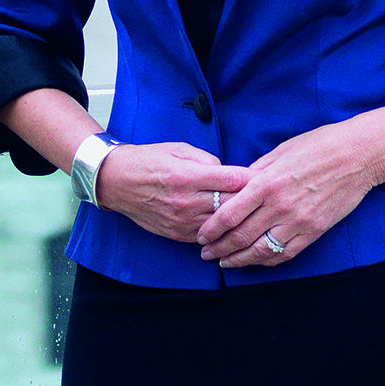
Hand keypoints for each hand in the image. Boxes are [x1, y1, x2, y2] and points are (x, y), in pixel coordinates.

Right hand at [99, 139, 253, 244]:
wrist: (117, 182)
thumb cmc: (148, 161)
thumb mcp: (178, 149)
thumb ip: (208, 160)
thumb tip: (229, 172)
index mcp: (186, 176)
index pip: (231, 179)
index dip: (252, 178)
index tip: (266, 177)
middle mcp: (185, 201)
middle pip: (230, 204)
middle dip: (250, 200)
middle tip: (266, 196)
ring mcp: (181, 221)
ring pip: (221, 224)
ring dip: (237, 219)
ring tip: (253, 213)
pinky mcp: (176, 234)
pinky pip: (207, 236)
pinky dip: (220, 230)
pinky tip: (230, 225)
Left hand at [197, 114, 384, 271]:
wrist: (358, 155)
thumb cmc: (319, 145)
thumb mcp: (281, 151)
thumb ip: (256, 171)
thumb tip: (236, 184)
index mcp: (267, 182)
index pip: (229, 213)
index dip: (211, 229)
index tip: (201, 236)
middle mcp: (279, 205)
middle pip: (240, 236)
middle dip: (219, 248)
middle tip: (206, 254)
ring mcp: (298, 221)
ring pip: (261, 250)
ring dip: (239, 260)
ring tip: (225, 263)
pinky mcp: (314, 231)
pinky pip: (285, 253)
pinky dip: (267, 261)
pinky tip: (256, 261)